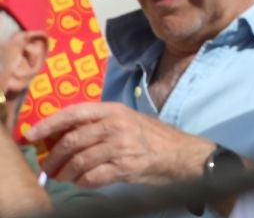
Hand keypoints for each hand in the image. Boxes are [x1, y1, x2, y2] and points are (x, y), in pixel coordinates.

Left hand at [29, 103, 216, 187]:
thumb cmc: (152, 138)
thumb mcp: (127, 120)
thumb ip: (100, 123)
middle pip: (72, 140)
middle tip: (48, 167)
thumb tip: (64, 133)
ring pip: (79, 161)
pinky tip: (83, 182)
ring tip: (64, 177)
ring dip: (66, 173)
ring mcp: (122, 146)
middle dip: (54, 157)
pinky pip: (92, 177)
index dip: (49, 124)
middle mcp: (118, 125)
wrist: (181, 154)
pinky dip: (82, 182)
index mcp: (115, 110)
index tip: (31, 135)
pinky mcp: (125, 166)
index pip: (74, 113)